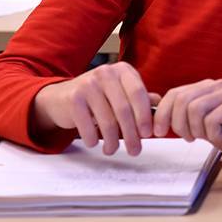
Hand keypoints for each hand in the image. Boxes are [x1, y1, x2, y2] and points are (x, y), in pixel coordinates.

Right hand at [33, 61, 152, 155]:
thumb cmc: (97, 97)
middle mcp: (106, 73)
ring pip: (108, 121)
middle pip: (124, 110)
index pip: (138, 93)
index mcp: (122, 70)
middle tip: (135, 150)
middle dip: (131, 134)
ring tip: (112, 149)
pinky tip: (94, 143)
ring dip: (112, 141)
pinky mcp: (74, 98)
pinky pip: (88, 126)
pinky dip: (93, 139)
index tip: (147, 134)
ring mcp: (88, 84)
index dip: (144, 116)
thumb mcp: (120, 93)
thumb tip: (161, 107)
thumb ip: (140, 98)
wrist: (61, 97)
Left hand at [153, 79, 221, 156]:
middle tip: (189, 138)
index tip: (158, 131)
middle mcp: (215, 85)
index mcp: (204, 87)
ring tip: (208, 137)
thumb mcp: (203, 123)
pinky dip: (214, 134)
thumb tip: (160, 121)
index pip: (175, 93)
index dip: (163, 113)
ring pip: (195, 110)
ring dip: (198, 130)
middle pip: (182, 101)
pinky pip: (213, 120)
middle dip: (179, 125)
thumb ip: (186, 117)